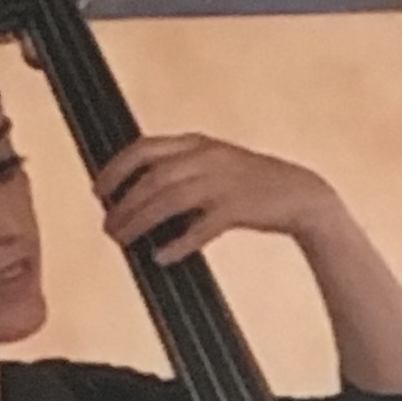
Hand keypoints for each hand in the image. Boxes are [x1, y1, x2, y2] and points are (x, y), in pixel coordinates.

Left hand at [95, 134, 337, 265]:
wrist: (302, 194)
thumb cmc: (253, 185)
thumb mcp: (216, 164)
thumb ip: (182, 170)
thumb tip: (139, 196)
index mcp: (197, 143)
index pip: (144, 148)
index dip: (115, 169)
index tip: (99, 191)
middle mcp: (206, 158)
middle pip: (151, 177)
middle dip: (123, 203)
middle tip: (108, 227)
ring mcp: (222, 182)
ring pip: (168, 200)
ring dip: (140, 222)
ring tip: (123, 241)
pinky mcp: (238, 209)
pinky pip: (200, 228)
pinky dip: (178, 243)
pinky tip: (162, 257)